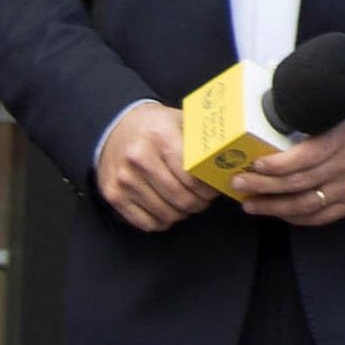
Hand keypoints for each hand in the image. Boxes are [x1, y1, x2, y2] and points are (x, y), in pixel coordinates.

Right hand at [95, 103, 216, 231]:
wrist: (116, 127)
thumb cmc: (155, 127)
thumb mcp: (180, 121)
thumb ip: (203, 138)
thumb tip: (230, 159)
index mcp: (161, 137)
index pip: (193, 177)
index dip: (209, 189)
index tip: (215, 189)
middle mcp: (139, 159)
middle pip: (181, 198)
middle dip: (199, 204)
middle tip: (205, 200)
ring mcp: (124, 180)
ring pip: (166, 214)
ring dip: (183, 213)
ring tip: (189, 203)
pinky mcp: (114, 196)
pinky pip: (146, 223)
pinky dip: (163, 221)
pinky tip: (169, 209)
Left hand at [231, 91, 344, 225]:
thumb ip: (318, 99)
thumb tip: (281, 84)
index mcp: (342, 137)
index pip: (304, 158)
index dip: (276, 165)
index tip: (254, 163)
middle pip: (298, 184)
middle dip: (263, 186)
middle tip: (239, 183)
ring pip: (306, 205)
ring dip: (274, 207)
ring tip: (250, 204)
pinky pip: (323, 217)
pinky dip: (298, 218)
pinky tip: (279, 214)